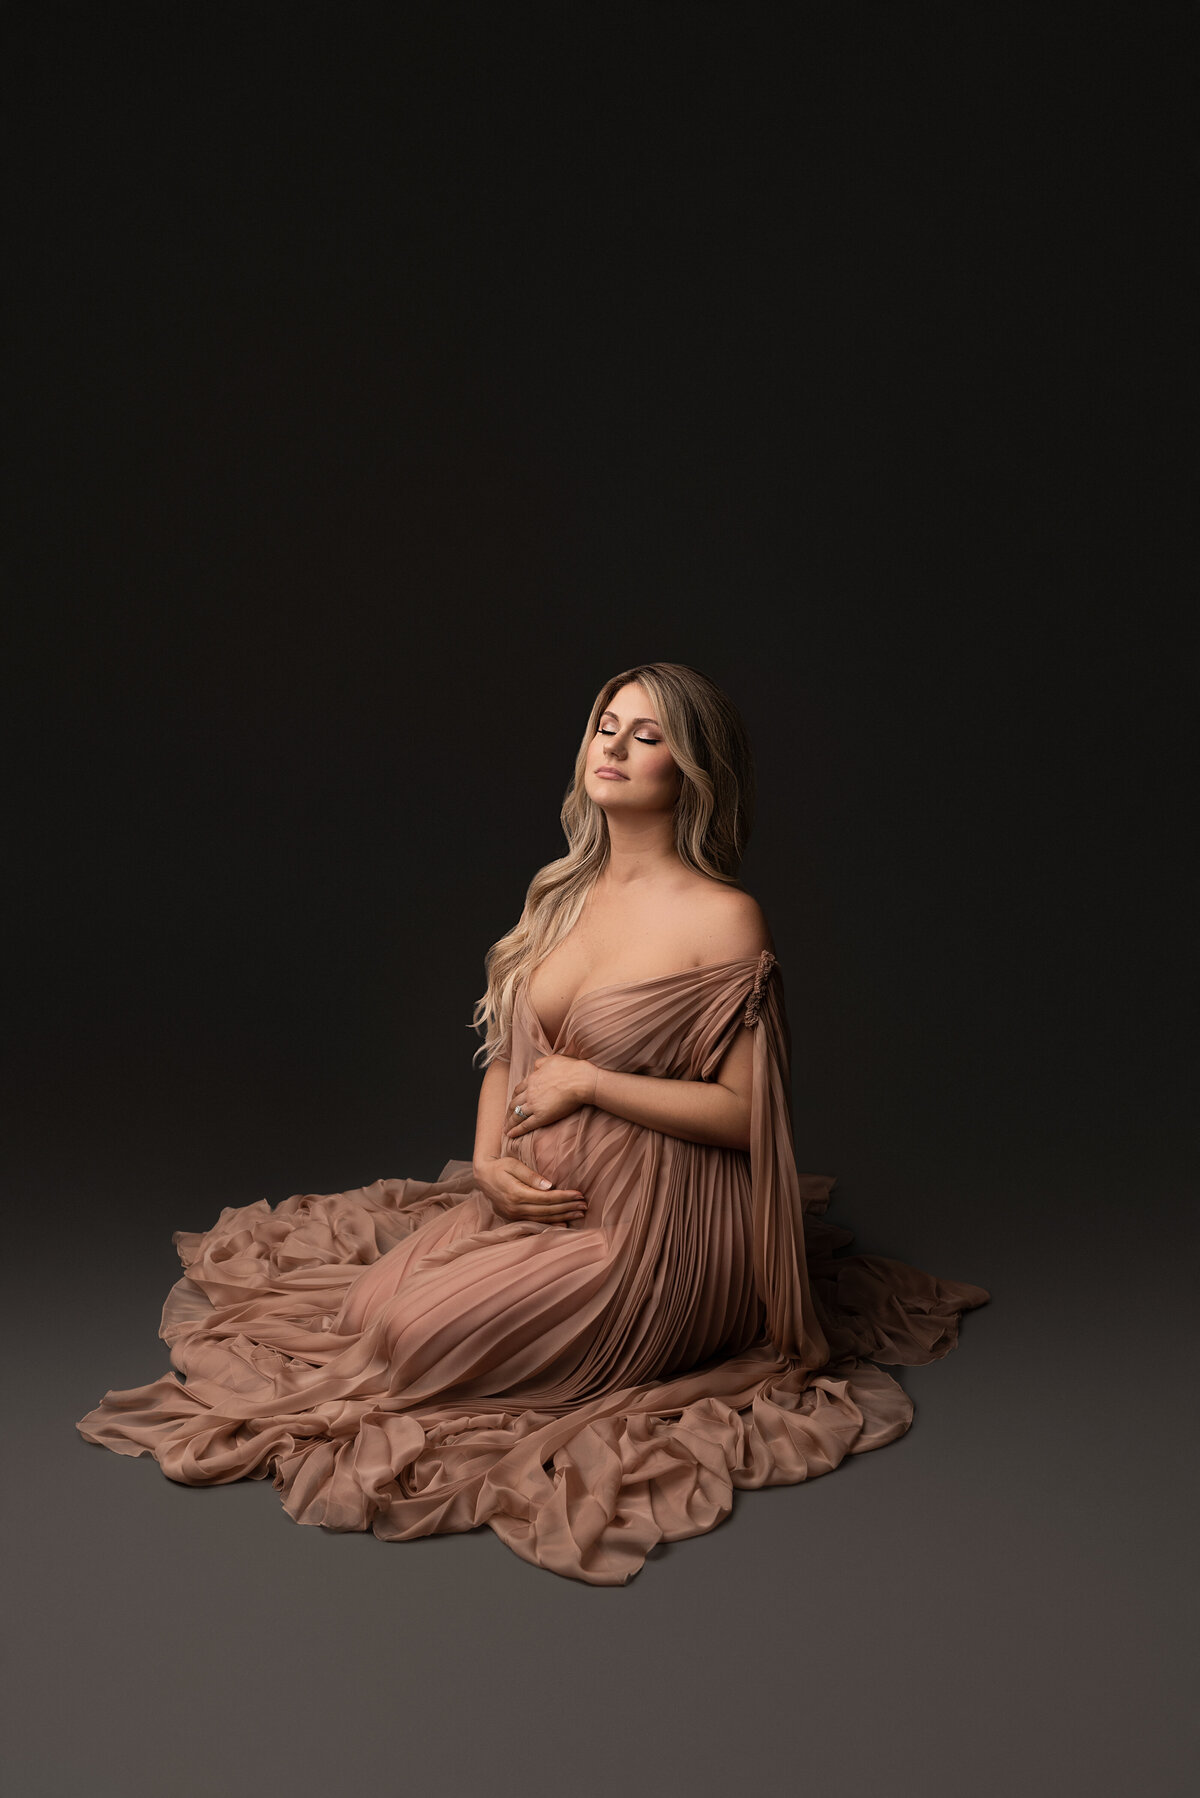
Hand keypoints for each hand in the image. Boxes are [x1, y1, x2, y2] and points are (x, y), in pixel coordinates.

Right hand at [472, 1155, 587, 1225]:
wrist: (482, 1177)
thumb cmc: (500, 1166)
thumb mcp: (513, 1164)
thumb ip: (530, 1175)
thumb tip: (549, 1185)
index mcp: (516, 1194)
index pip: (546, 1198)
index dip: (564, 1197)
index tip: (579, 1194)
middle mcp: (515, 1208)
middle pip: (547, 1210)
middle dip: (568, 1208)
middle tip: (585, 1205)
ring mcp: (514, 1215)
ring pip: (543, 1219)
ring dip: (563, 1217)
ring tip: (580, 1214)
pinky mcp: (514, 1218)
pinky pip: (536, 1223)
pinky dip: (551, 1223)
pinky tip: (565, 1223)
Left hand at [504, 1054, 597, 1139]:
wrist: (580, 1081)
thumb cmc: (570, 1069)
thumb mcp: (551, 1060)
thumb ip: (540, 1063)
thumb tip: (535, 1067)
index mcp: (532, 1079)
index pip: (518, 1090)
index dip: (514, 1098)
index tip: (512, 1103)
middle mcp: (530, 1093)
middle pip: (514, 1104)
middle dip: (509, 1112)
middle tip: (506, 1118)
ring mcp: (534, 1105)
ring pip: (517, 1115)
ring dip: (510, 1123)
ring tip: (506, 1129)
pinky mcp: (541, 1116)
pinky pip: (525, 1125)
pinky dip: (516, 1130)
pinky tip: (511, 1135)